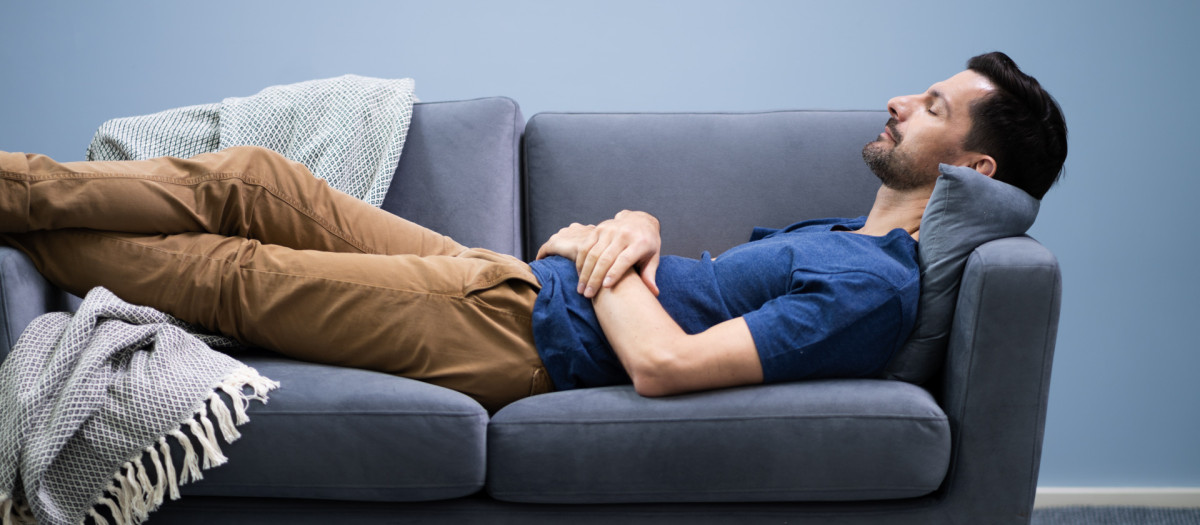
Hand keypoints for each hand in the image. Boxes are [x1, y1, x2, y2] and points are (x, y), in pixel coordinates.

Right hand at [536, 210, 661, 297]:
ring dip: (585, 272)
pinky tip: (579, 275)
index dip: (615, 273)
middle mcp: (624, 234)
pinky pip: (586, 246)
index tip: (606, 287)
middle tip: (588, 294)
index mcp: (640, 242)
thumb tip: (653, 292)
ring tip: (581, 289)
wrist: (640, 220)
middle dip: (595, 278)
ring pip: (593, 253)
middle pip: (606, 258)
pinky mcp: (599, 228)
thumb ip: (650, 275)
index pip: (625, 259)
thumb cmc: (648, 244)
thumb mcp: (653, 258)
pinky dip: (580, 261)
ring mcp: (610, 229)